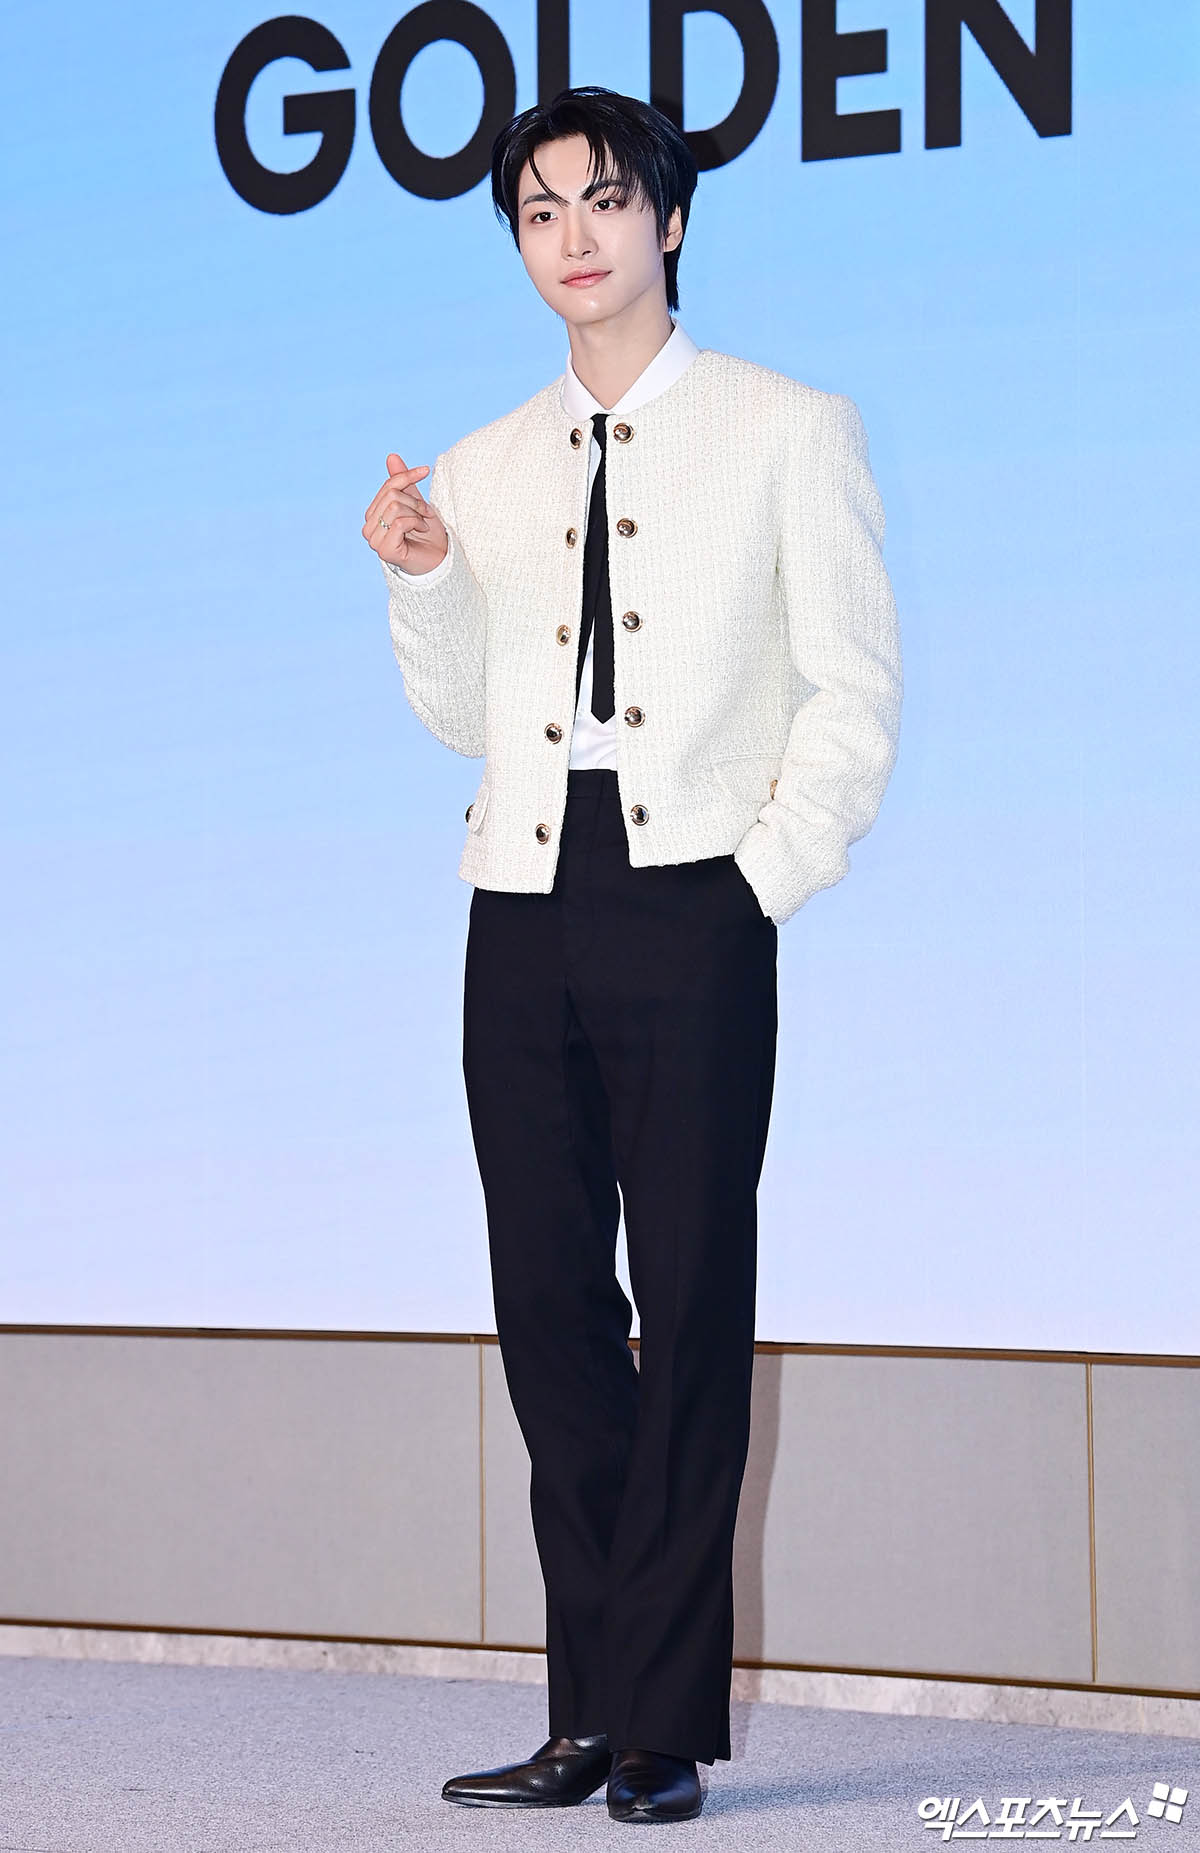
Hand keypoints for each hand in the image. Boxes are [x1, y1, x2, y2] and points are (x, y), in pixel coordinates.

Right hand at [363, 453, 447, 573]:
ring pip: (395, 507)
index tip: (426, 470)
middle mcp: (369, 528)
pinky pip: (400, 522)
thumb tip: (391, 456)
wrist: (440, 560)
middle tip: (426, 514)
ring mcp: (374, 540)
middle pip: (391, 495)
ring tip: (423, 525)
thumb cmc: (428, 535)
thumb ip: (404, 483)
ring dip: (417, 513)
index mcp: (374, 515)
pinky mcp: (384, 550)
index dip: (407, 476)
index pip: (388, 486)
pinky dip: (416, 523)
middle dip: (415, 501)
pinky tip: (421, 531)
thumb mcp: (416, 503)